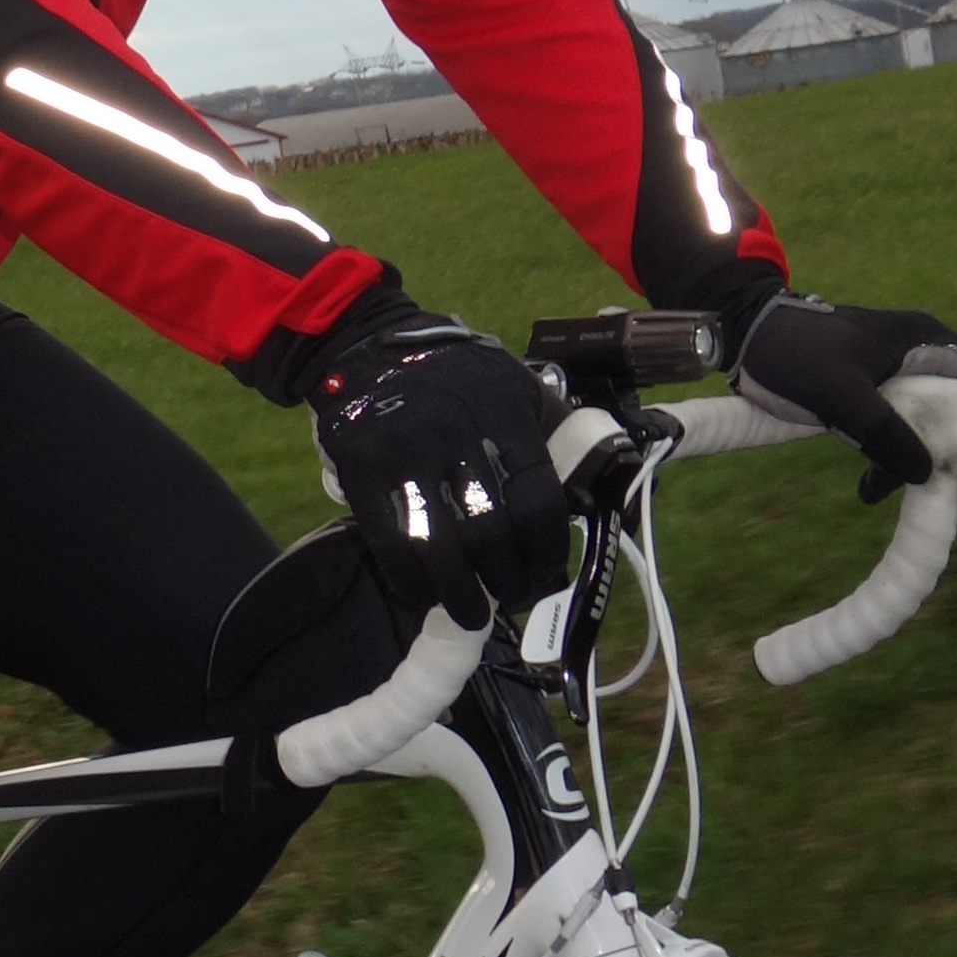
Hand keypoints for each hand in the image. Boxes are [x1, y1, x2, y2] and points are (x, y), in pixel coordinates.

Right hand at [300, 296, 573, 633]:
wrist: (365, 342)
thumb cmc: (455, 375)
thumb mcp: (514, 385)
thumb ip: (551, 430)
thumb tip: (595, 487)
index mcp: (502, 414)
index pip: (538, 500)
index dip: (546, 550)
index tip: (545, 572)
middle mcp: (454, 434)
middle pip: (490, 532)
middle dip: (506, 579)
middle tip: (509, 595)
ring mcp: (403, 453)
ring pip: (439, 546)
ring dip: (459, 594)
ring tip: (470, 614)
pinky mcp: (361, 471)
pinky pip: (389, 542)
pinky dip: (409, 579)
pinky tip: (422, 593)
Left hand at [730, 288, 956, 499]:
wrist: (741, 333)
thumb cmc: (792, 352)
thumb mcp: (839, 394)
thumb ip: (884, 431)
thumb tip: (926, 472)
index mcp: (923, 341)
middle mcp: (917, 355)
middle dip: (953, 450)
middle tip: (950, 491)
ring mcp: (893, 373)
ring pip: (925, 422)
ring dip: (916, 459)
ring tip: (892, 493)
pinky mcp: (869, 392)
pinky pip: (895, 427)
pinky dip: (889, 456)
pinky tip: (870, 487)